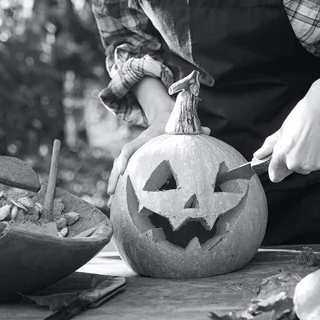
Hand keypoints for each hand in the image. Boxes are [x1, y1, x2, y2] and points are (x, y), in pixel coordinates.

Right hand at [107, 77, 209, 198]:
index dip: (124, 159)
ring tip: (111, 204)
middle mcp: (136, 147)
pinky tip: (119, 202)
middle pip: (120, 162)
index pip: (130, 148)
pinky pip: (124, 173)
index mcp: (144, 139)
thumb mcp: (181, 125)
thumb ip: (194, 129)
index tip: (121, 172)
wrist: (163, 115)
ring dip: (114, 185)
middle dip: (114, 178)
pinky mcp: (135, 160)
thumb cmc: (173, 123)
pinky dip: (120, 186)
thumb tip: (209, 130)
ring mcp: (134, 154)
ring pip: (119, 170)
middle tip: (110, 194)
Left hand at [253, 96, 319, 182]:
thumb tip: (258, 155)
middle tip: (302, 143)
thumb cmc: (303, 117)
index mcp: (282, 155)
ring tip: (313, 141)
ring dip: (310, 158)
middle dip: (296, 159)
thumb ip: (269, 146)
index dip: (277, 170)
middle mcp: (295, 163)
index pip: (275, 175)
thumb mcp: (282, 131)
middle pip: (294, 168)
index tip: (280, 166)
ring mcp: (311, 165)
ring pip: (308, 167)